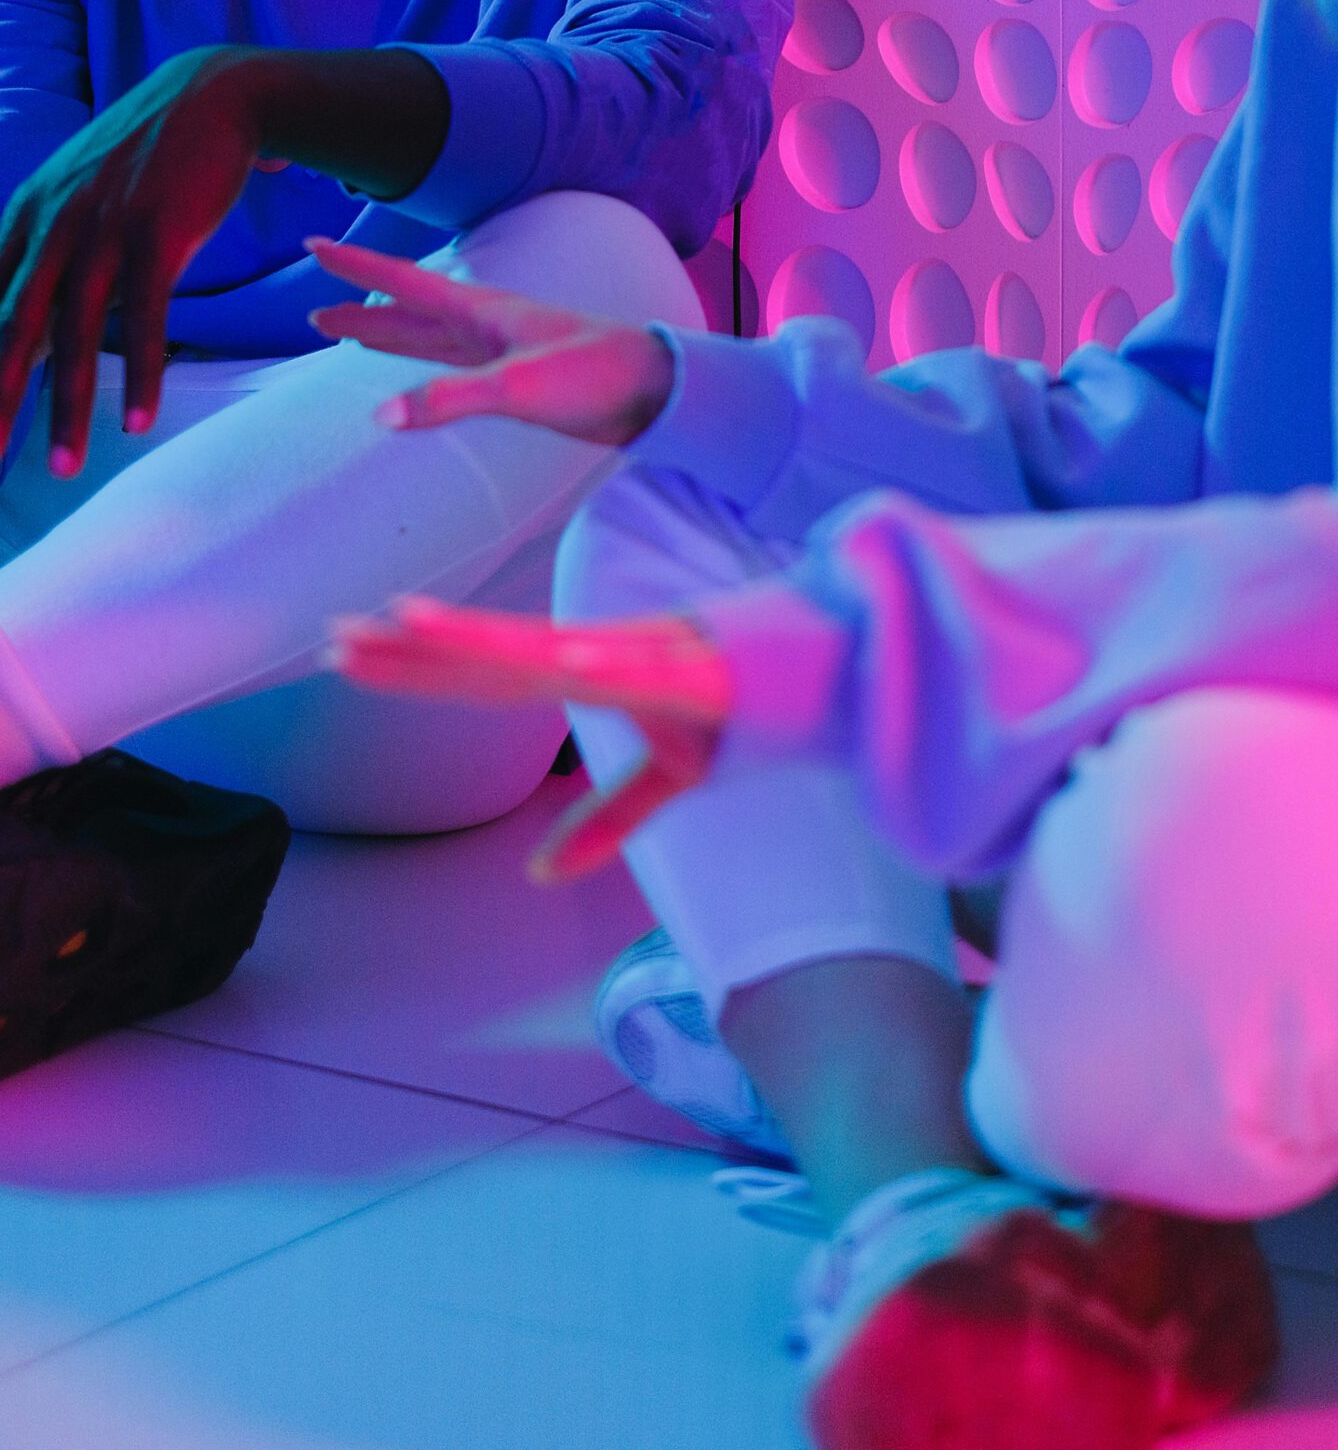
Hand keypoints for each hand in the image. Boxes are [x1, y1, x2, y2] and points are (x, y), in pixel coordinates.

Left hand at [0, 49, 270, 470]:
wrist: (209, 95)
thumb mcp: (75, 197)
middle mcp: (52, 226)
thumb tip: (25, 325)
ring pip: (74, 334)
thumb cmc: (142, 159)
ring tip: (62, 467)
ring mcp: (104, 228)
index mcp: (23, 220)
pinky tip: (139, 421)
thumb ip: (45, 254)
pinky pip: (145, 317)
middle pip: (12, 329)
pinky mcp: (159, 233)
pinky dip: (143, 374)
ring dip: (67, 407)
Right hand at [307, 237, 674, 446]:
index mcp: (486, 312)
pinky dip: (423, 365)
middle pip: (409, 313)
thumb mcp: (519, 387)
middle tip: (313, 309)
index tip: (313, 245)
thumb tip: (381, 417)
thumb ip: (450, 400)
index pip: (406, 283)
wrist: (660, 392)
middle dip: (361, 309)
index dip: (359, 268)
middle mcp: (489, 325)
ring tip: (346, 333)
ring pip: (429, 339)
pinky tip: (413, 375)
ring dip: (387, 336)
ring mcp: (504, 351)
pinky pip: (453, 366)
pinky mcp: (519, 379)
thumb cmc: (598, 376)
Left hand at [328, 597, 730, 878]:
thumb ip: (608, 820)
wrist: (843, 664)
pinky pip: (647, 671)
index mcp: (595, 668)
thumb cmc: (752, 709)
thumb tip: (543, 875)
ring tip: (411, 622)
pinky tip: (566, 660)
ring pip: (549, 650)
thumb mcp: (673, 776)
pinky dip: (608, 664)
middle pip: (493, 655)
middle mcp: (609, 653)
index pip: (486, 671)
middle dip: (415, 649)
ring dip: (481, 639)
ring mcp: (652, 658)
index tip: (344, 651)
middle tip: (332, 636)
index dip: (416, 665)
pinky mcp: (704, 673)